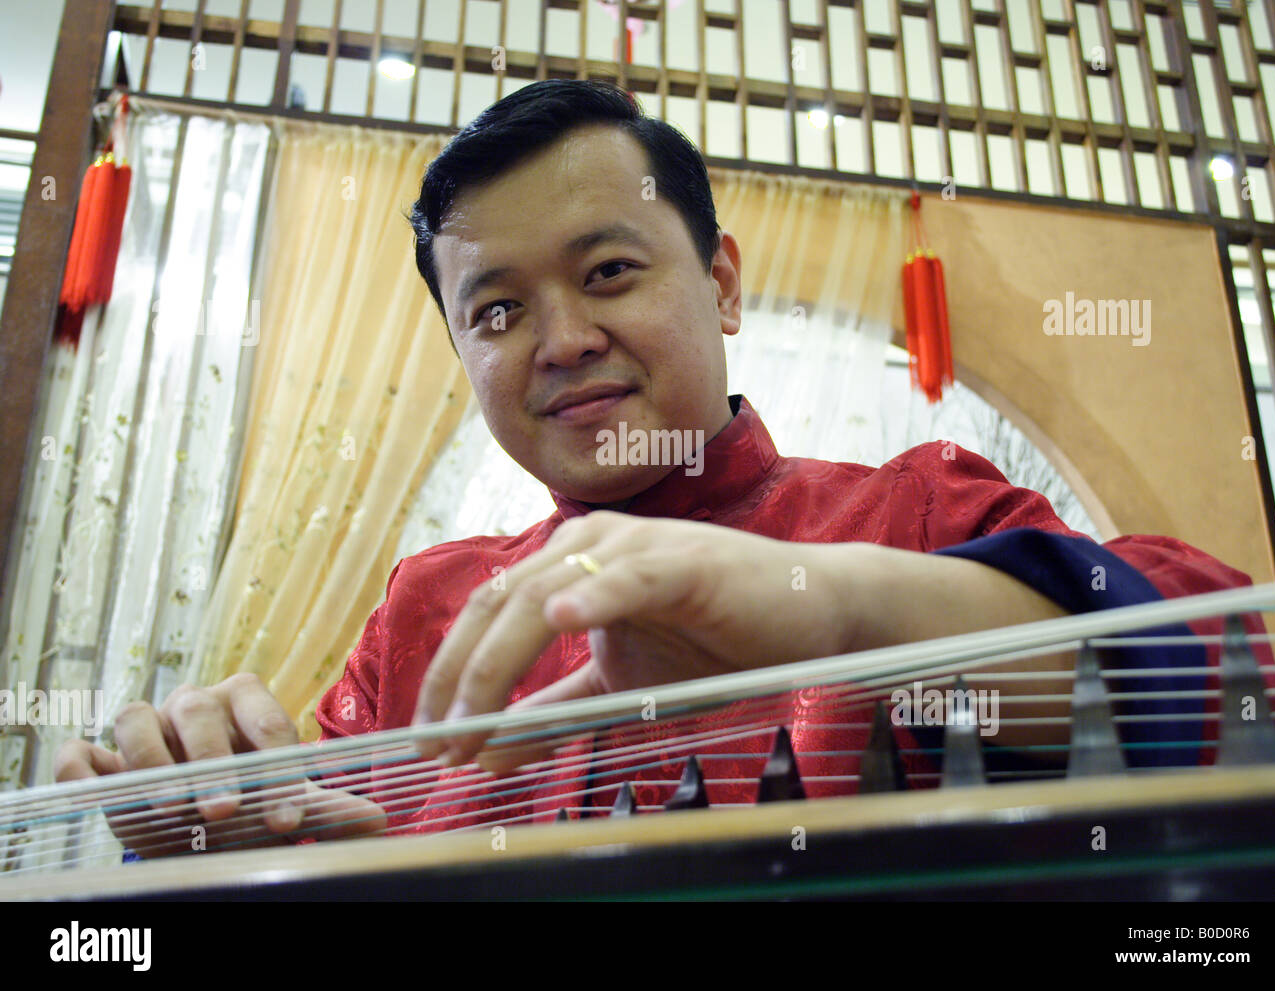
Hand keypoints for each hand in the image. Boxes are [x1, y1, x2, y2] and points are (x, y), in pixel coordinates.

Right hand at [54, 673, 386, 858]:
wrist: (195, 813)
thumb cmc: (248, 797)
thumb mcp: (282, 803)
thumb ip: (323, 809)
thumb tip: (376, 819)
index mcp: (246, 701)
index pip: (266, 721)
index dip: (278, 768)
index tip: (288, 818)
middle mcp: (194, 703)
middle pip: (198, 711)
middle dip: (212, 761)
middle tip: (225, 809)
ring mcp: (144, 723)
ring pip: (136, 719)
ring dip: (152, 762)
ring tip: (172, 807)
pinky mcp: (100, 754)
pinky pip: (81, 749)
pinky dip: (81, 766)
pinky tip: (91, 791)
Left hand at [412, 512, 859, 768]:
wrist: (811, 615)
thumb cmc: (719, 644)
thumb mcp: (623, 688)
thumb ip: (557, 714)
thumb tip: (489, 753)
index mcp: (569, 565)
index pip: (487, 613)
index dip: (451, 673)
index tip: (430, 737)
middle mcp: (589, 544)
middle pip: (497, 603)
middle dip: (460, 677)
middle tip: (440, 741)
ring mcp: (634, 548)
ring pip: (542, 593)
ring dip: (500, 660)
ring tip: (473, 718)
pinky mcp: (683, 562)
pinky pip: (626, 577)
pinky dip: (590, 595)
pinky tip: (560, 615)